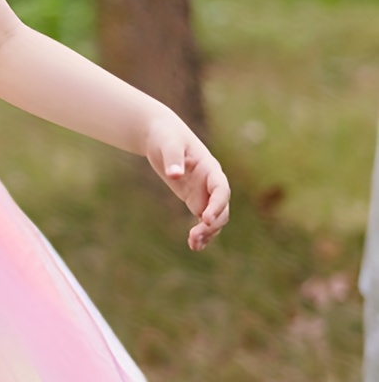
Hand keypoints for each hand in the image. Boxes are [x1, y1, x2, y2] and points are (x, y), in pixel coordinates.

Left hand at [145, 113, 229, 251]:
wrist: (161, 135)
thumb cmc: (165, 135)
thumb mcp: (167, 143)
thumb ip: (173, 158)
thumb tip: (174, 174)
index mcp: (210, 167)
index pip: (221, 188)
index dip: (217, 204)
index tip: (206, 219)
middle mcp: (211, 182)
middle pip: (221, 207)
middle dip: (213, 224)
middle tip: (195, 236)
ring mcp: (204, 191)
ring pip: (214, 217)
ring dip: (208, 232)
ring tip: (194, 245)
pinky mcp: (193, 198)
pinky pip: (202, 219)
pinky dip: (201, 232)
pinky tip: (194, 246)